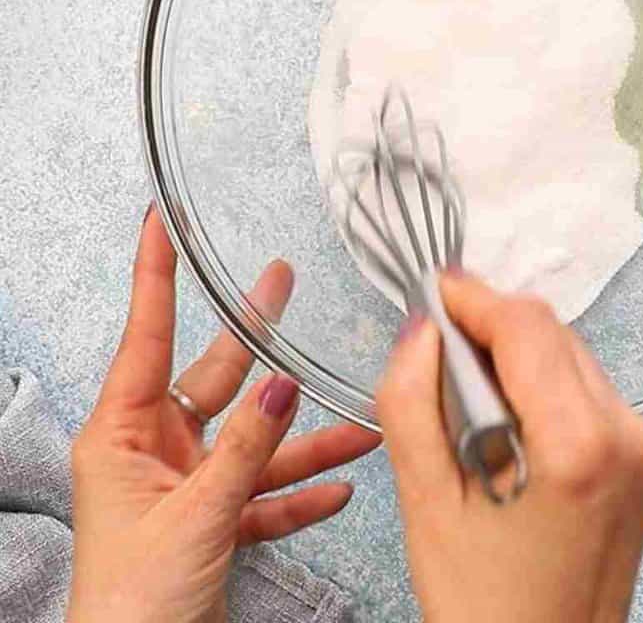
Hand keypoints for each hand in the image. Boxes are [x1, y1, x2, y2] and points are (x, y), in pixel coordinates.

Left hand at [69, 209, 377, 622]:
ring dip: (305, 438)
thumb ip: (246, 450)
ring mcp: (183, 490)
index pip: (146, 334)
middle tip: (281, 280)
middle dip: (254, 337)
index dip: (156, 274)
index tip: (161, 220)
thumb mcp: (195, 516)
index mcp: (123, 434)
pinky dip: (301, 493)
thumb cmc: (130, 606)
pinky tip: (341, 484)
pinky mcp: (210, 531)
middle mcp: (152, 452)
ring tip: (358, 415)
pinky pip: (264, 499)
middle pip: (212, 379)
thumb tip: (283, 386)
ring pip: (253, 444)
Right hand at [378, 276, 642, 622]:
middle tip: (438, 356)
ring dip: (520, 362)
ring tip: (472, 411)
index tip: (433, 294)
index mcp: (580, 446)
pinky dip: (548, 393)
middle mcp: (629, 438)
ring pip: (573, 358)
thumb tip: (421, 329)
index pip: (525, 325)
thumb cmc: (485, 608)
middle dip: (492, 331)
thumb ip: (412, 402)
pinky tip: (513, 435)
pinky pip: (592, 394)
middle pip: (553, 334)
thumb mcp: (426, 505)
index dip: (473, 299)